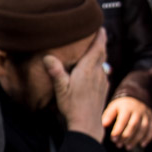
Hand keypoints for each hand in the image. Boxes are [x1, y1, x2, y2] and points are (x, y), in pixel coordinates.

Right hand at [43, 28, 108, 142]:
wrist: (87, 125)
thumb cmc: (72, 106)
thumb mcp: (61, 89)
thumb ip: (56, 72)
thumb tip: (48, 57)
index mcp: (88, 69)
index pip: (98, 47)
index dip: (100, 36)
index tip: (100, 26)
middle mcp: (98, 73)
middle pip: (102, 53)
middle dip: (101, 42)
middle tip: (99, 32)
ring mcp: (102, 81)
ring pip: (103, 63)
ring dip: (100, 54)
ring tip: (95, 49)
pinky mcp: (103, 89)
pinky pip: (103, 72)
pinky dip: (100, 66)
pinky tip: (94, 70)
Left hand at [102, 96, 151, 149]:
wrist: (135, 99)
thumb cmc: (121, 107)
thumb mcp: (113, 108)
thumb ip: (108, 116)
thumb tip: (104, 124)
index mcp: (127, 107)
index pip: (123, 120)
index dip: (118, 130)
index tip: (113, 139)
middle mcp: (138, 110)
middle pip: (133, 125)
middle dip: (126, 136)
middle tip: (119, 145)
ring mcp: (147, 115)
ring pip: (143, 128)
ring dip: (136, 139)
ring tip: (127, 147)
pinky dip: (148, 137)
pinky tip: (142, 144)